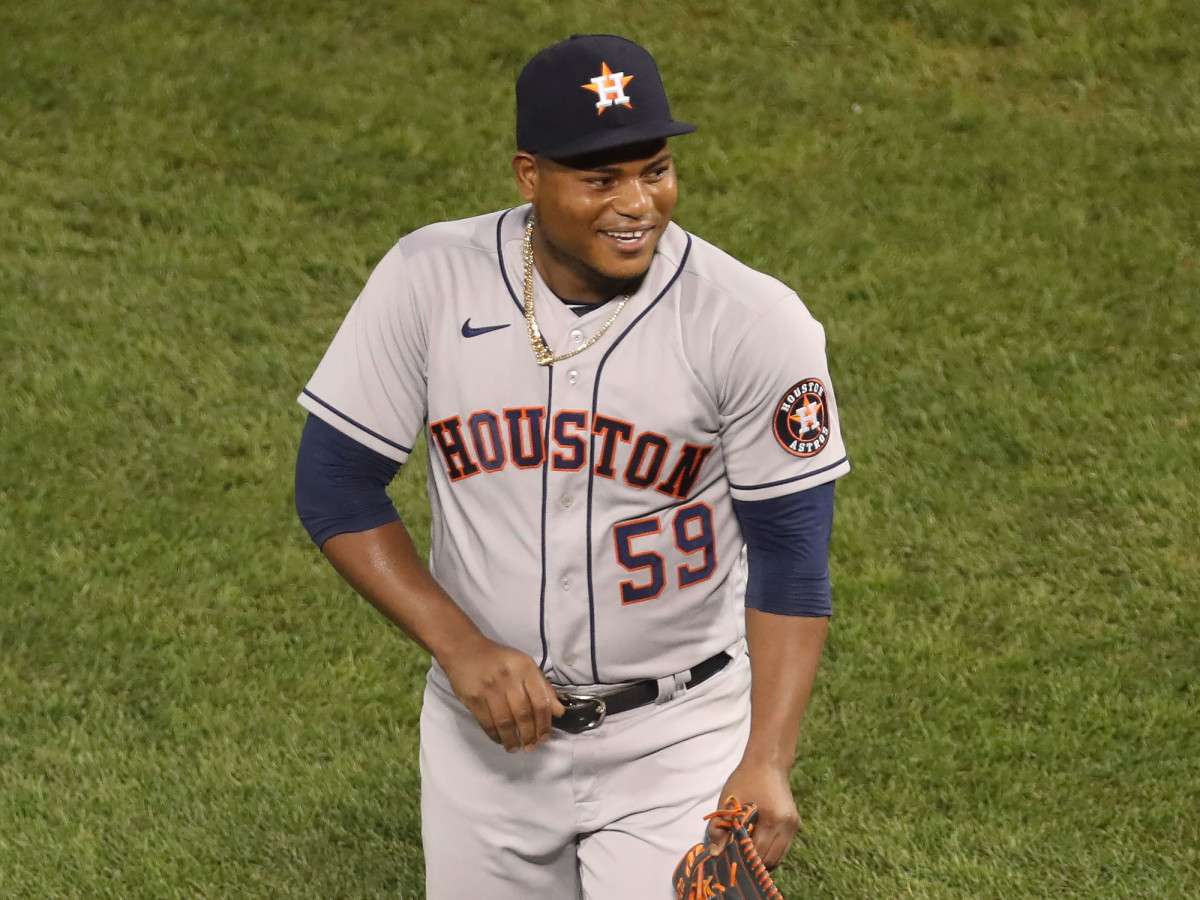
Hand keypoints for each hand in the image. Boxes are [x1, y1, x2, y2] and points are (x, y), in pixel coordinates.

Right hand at [438, 634, 565, 752]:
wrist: (465, 650)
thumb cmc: (499, 660)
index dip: (544, 723)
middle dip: (529, 735)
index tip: (544, 736)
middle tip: (531, 747)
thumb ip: (543, 687)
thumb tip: (559, 711)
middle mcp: (509, 678)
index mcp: (525, 668)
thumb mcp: (525, 666)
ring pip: (505, 722)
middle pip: (523, 714)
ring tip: (516, 748)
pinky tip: (501, 740)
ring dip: (512, 740)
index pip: (540, 700)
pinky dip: (496, 735)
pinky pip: (487, 723)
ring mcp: (490, 689)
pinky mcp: (473, 699)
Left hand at [708, 762, 800, 868]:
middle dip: (752, 864)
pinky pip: (783, 849)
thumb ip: (719, 828)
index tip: (728, 864)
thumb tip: (714, 854)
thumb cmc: (745, 779)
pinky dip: (770, 852)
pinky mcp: (795, 825)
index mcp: (772, 818)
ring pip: (778, 858)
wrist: (768, 762)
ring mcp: (793, 826)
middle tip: (735, 863)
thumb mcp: (728, 801)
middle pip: (770, 860)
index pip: (757, 852)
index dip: (742, 861)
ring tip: (745, 856)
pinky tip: (757, 847)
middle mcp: (787, 825)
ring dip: (762, 861)